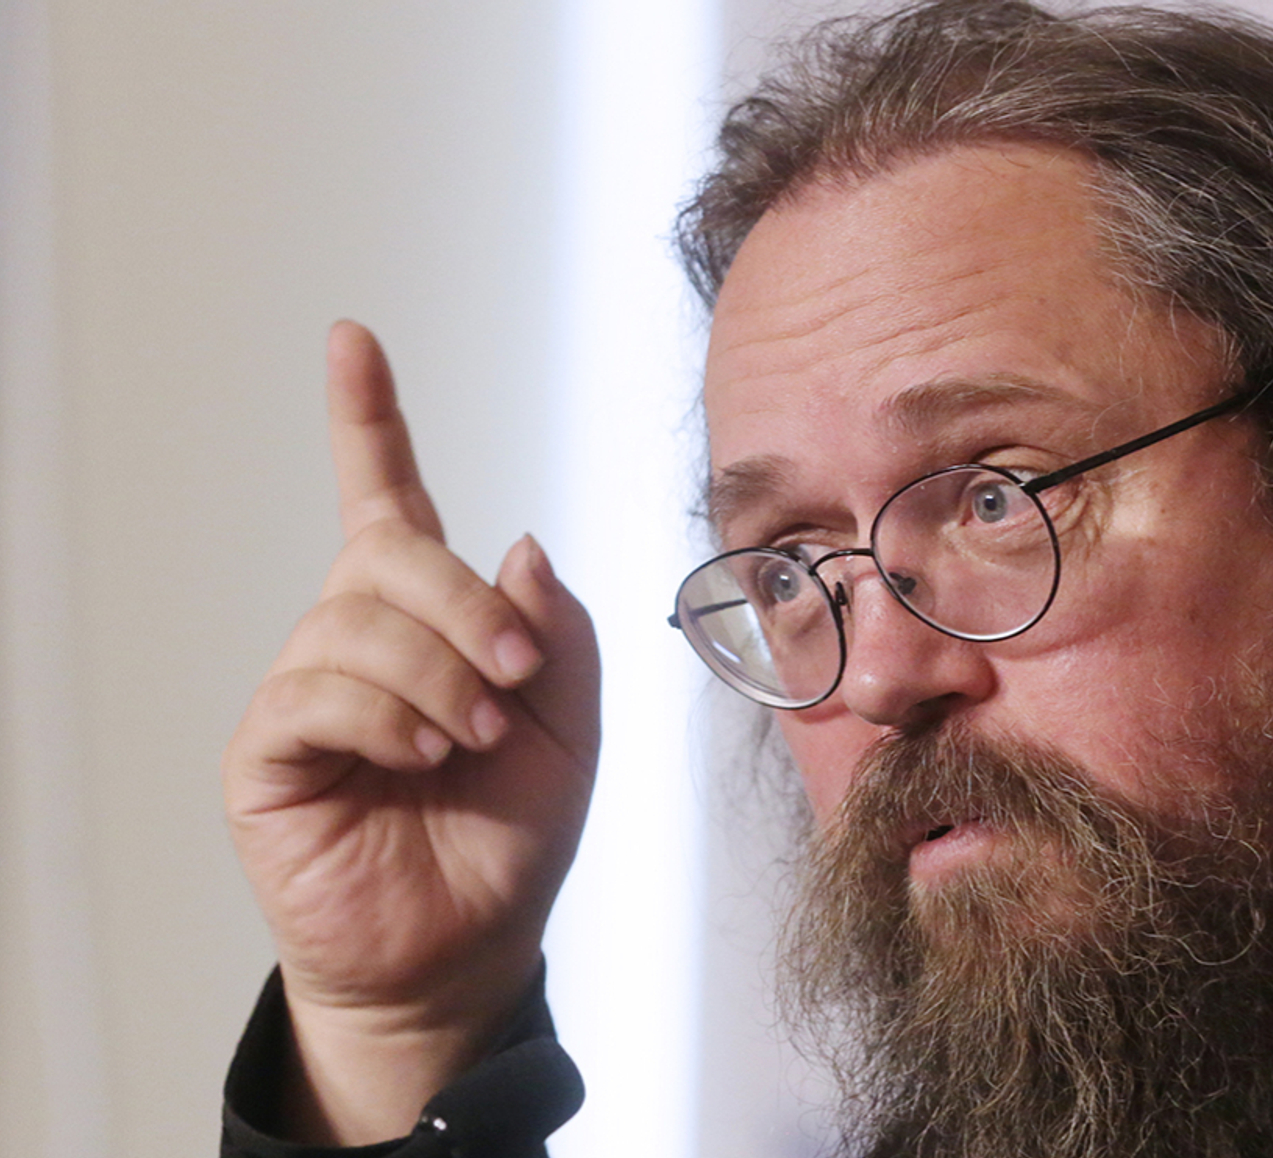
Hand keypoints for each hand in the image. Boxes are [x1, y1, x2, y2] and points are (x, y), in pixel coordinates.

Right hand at [224, 322, 598, 1143]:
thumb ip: (554, 632)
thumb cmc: (511, 833)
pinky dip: (385, 715)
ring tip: (477, 737)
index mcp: (425, 619)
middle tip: (514, 675)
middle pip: (388, 554)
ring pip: (354, 623)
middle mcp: (355, 638)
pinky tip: (423, 753)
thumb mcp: (572, 725)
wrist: (469, 944)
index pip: (384, 497)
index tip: (352, 339)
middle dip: (463, 605)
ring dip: (438, 676)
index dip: (367, 419)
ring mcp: (305, 692)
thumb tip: (517, 542)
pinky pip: (313, 694)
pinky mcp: (268, 754)